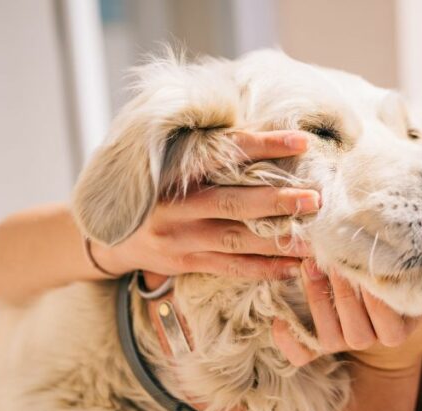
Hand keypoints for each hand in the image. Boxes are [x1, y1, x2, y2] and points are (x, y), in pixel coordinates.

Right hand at [89, 130, 316, 279]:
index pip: (225, 153)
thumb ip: (206, 151)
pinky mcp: (185, 263)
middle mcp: (177, 205)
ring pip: (237, 240)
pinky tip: (293, 267)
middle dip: (278, 201)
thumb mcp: (168, 162)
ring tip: (316, 241)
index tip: (302, 141)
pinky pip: (231, 268)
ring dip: (279, 242)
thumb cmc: (153, 189)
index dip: (264, 146)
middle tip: (316, 198)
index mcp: (175, 170)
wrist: (105, 234)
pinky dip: (264, 269)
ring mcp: (181, 238)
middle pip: (235, 203)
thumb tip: (263, 130)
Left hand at [272, 259, 421, 371]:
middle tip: (331, 256)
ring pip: (327, 334)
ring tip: (309, 265)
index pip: (388, 322)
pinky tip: (278, 320)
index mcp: (396, 332)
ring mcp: (343, 344)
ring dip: (316, 300)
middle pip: (353, 326)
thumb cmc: (414, 310)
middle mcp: (369, 341)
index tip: (367, 268)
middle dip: (341, 292)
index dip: (375, 299)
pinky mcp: (318, 346)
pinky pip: (301, 354)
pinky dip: (289, 342)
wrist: (389, 341)